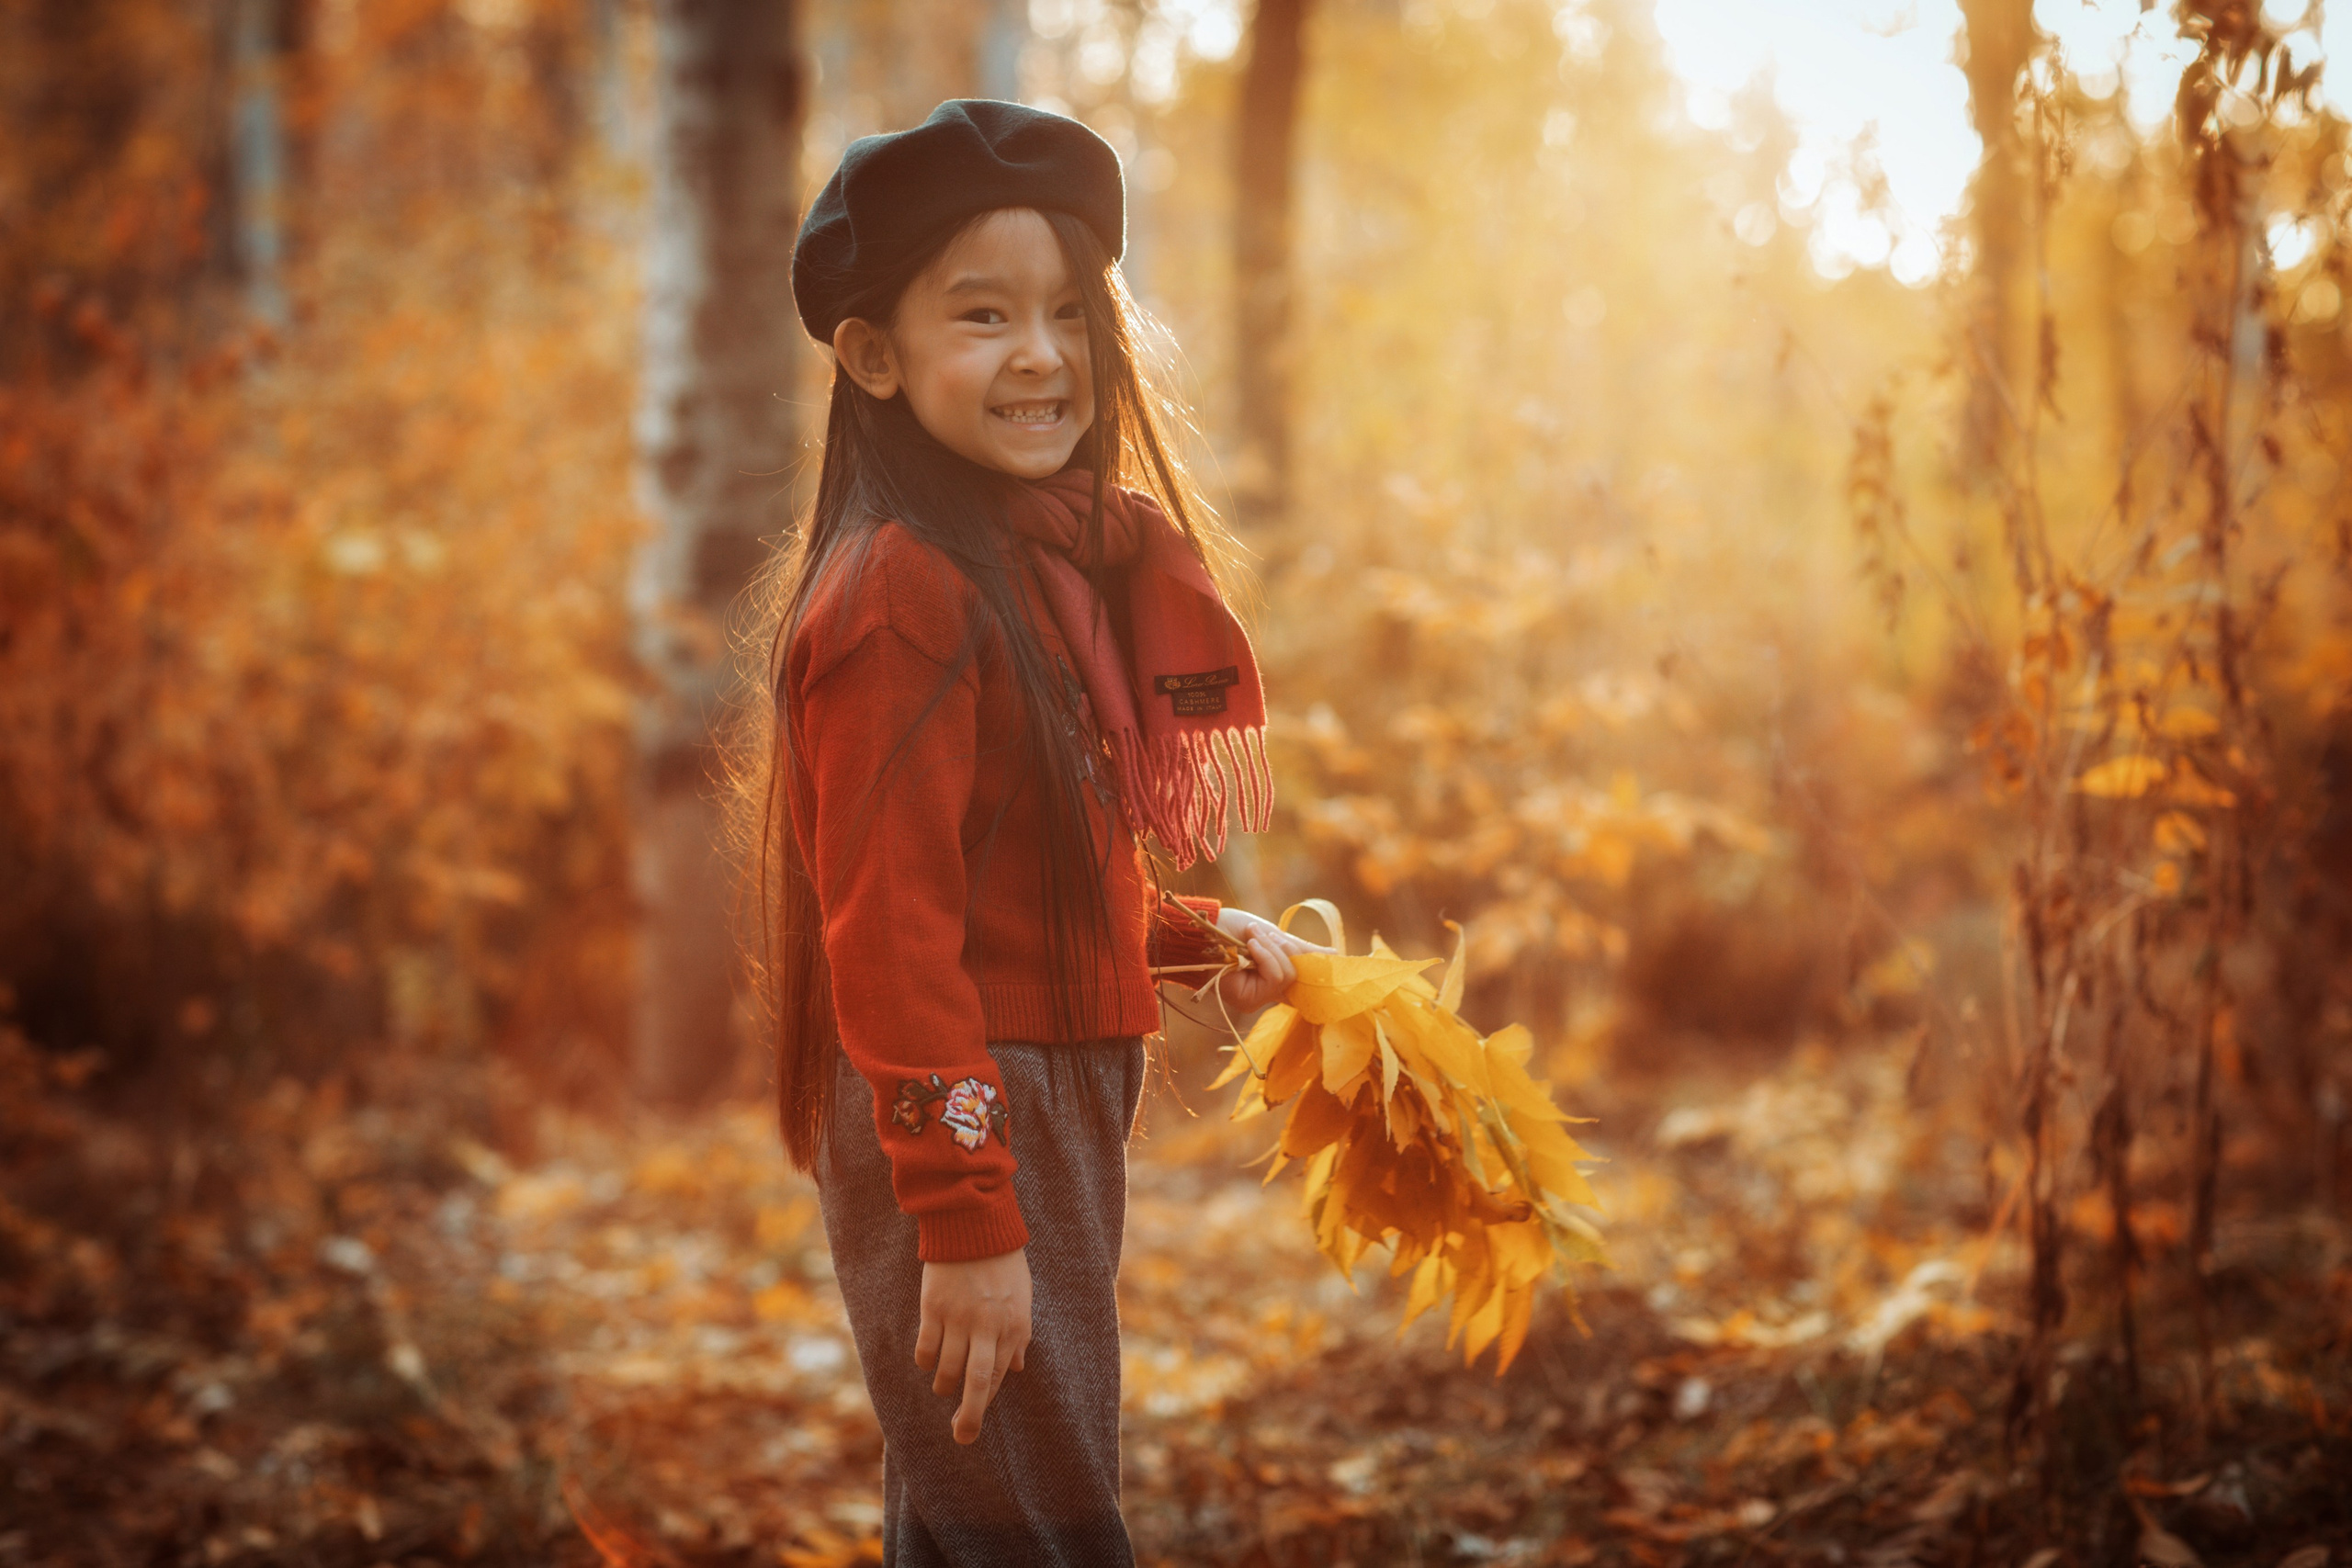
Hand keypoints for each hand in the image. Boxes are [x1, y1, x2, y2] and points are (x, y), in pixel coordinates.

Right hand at [915, 1248, 1030, 1444]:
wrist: (974, 1225)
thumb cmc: (1002, 1263)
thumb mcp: (1022, 1298)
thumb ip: (1018, 1335)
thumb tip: (1016, 1370)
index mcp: (1014, 1325)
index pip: (1000, 1376)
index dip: (986, 1401)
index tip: (975, 1419)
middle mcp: (988, 1326)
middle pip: (978, 1383)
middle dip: (970, 1416)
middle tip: (963, 1438)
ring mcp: (959, 1318)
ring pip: (946, 1370)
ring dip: (943, 1384)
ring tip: (943, 1385)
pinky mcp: (934, 1308)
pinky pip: (925, 1349)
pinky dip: (925, 1362)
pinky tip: (928, 1360)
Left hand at [1213, 907, 1330, 1014]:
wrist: (1203, 927)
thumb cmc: (1232, 929)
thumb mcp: (1272, 936)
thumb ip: (1301, 949)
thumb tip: (1335, 955)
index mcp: (1275, 978)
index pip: (1304, 980)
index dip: (1314, 966)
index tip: (1324, 953)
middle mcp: (1267, 994)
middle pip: (1298, 976)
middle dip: (1286, 949)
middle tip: (1267, 934)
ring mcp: (1257, 1000)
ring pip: (1286, 976)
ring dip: (1272, 950)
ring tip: (1253, 937)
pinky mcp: (1247, 1001)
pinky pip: (1274, 978)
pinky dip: (1265, 957)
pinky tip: (1250, 945)